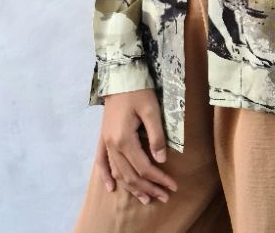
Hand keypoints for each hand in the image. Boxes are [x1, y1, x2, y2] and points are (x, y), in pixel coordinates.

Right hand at [95, 89, 178, 204]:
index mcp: (124, 139)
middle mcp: (112, 145)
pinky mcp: (103, 137)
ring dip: (131, 188)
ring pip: (117, 172)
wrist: (120, 75)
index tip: (173, 186)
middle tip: (164, 196)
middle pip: (130, 174)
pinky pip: (101, 162)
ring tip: (145, 198)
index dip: (159, 179)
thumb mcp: (152, 110)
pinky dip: (105, 176)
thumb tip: (161, 159)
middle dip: (148, 188)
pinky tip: (111, 188)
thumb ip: (156, 136)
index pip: (144, 167)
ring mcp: (105, 142)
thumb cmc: (138, 90)